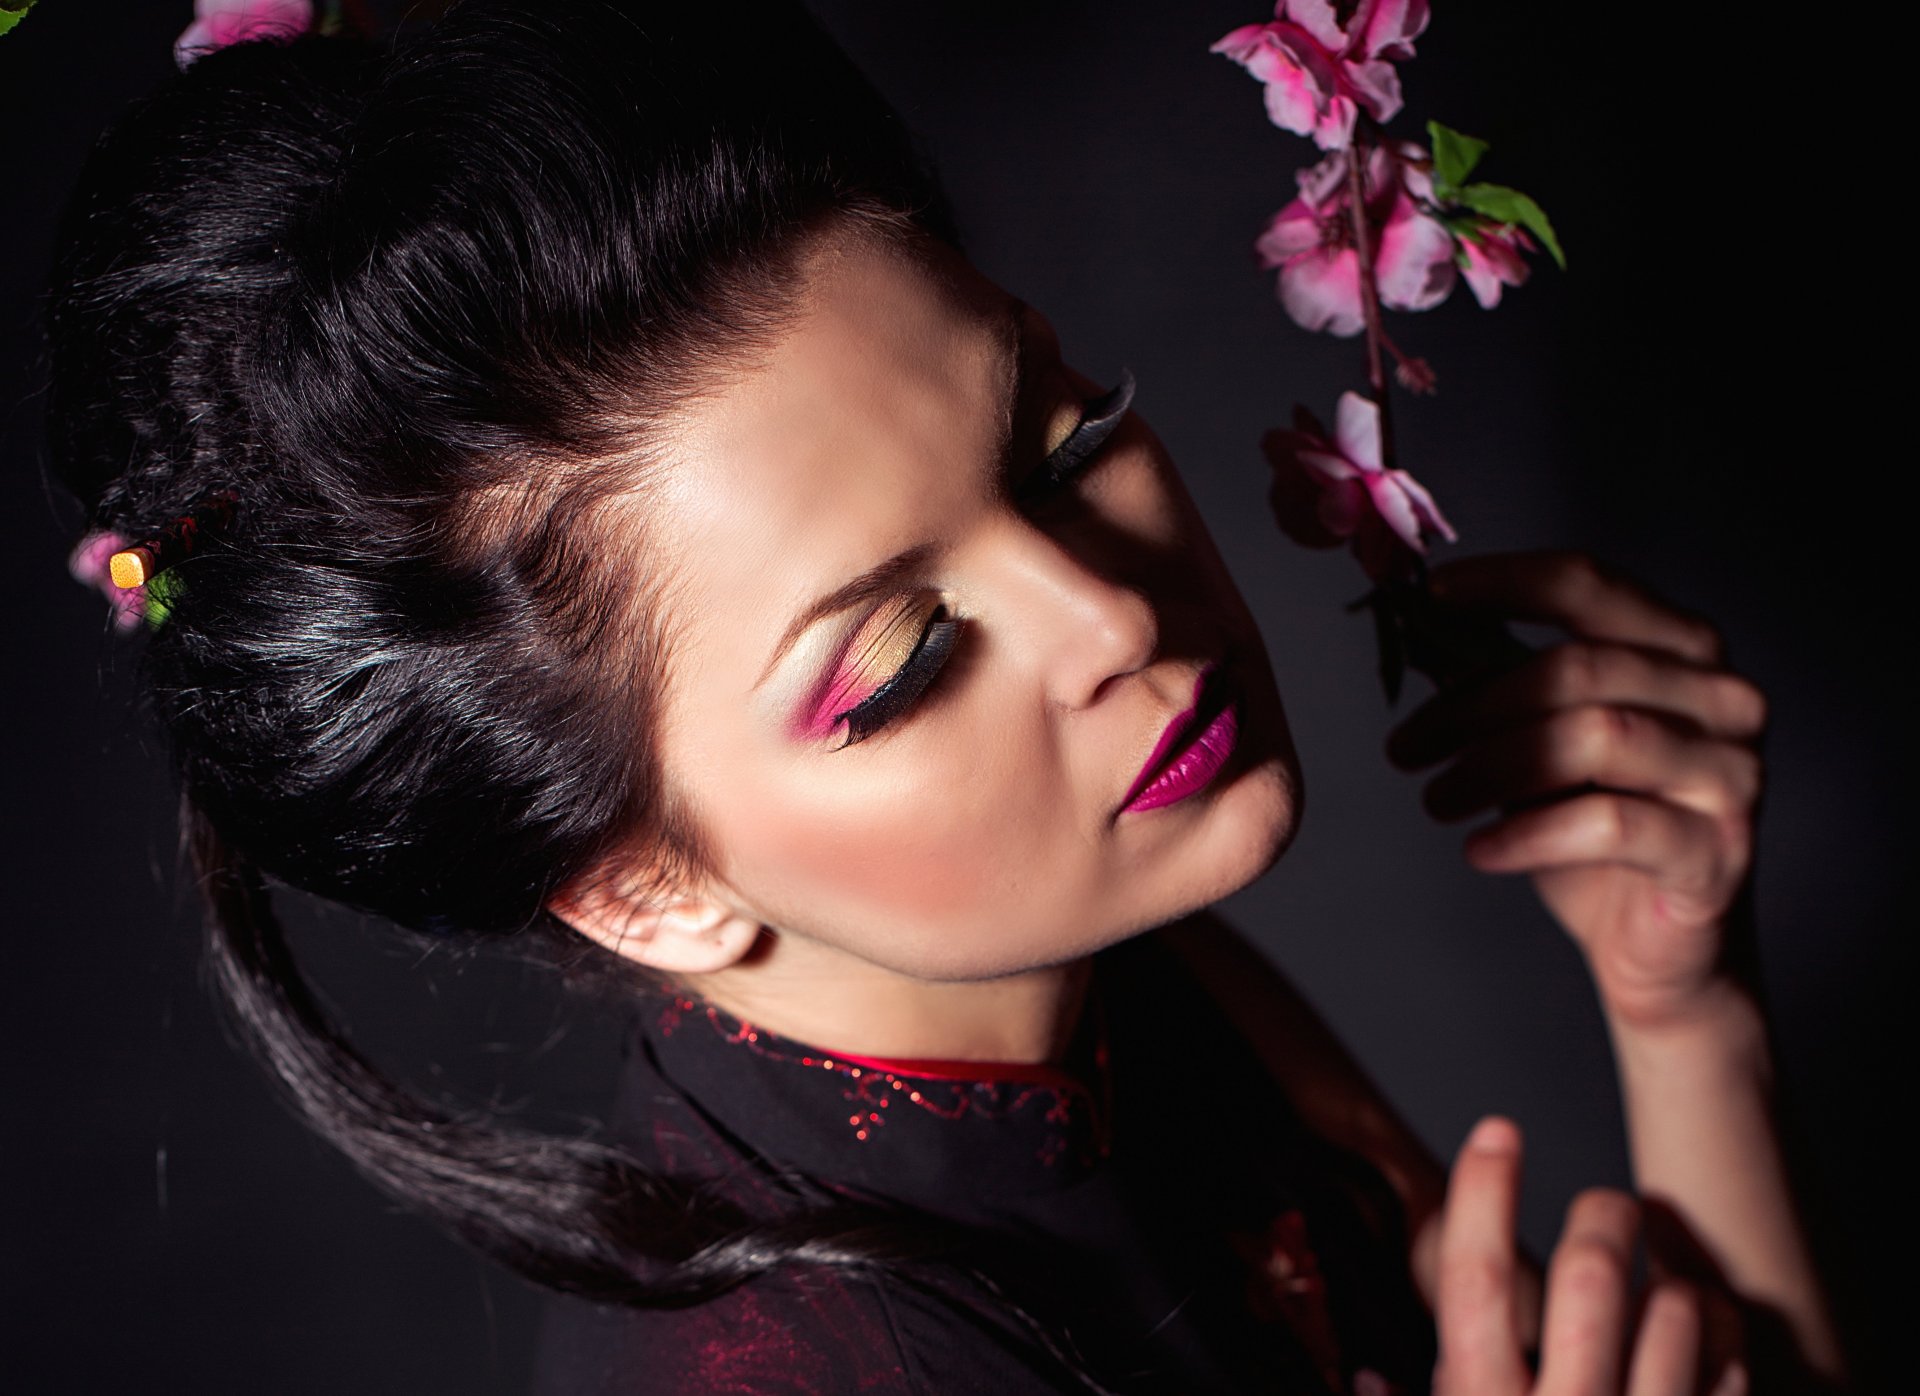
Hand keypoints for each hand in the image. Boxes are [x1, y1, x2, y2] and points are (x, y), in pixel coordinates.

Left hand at [1385, 551, 1767, 1030]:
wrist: (1659, 949)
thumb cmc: (1596, 833)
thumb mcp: (1537, 746)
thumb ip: (1496, 683)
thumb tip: (1418, 630)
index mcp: (1682, 649)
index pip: (1589, 584)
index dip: (1502, 583)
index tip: (1428, 598)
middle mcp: (1721, 698)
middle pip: (1576, 667)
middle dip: (1471, 705)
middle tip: (1405, 746)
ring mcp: (1729, 773)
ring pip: (1592, 735)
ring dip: (1490, 766)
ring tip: (1435, 798)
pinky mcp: (1717, 848)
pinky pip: (1608, 823)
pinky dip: (1528, 833)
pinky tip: (1480, 849)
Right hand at [1435, 1115, 1745, 1395]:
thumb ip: (1431, 1393)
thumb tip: (1380, 1360)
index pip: (1476, 1280)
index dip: (1483, 1193)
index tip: (1497, 1131)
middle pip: (1590, 1272)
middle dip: (1605, 1216)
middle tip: (1610, 1206)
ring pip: (1675, 1309)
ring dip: (1670, 1288)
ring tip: (1661, 1296)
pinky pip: (1732, 1364)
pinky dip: (1720, 1334)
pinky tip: (1703, 1338)